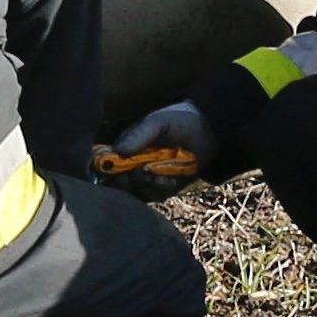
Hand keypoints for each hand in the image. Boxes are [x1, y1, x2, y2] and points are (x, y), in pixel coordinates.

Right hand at [99, 103, 216, 195]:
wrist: (209, 131)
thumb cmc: (179, 121)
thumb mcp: (158, 123)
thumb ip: (139, 136)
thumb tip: (118, 151)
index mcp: (126, 147)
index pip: (107, 163)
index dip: (108, 171)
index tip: (118, 172)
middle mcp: (133, 163)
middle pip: (119, 182)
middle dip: (129, 182)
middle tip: (142, 174)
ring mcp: (148, 176)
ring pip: (138, 191)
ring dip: (148, 186)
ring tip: (161, 177)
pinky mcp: (164, 186)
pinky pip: (156, 195)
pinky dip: (162, 190)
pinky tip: (170, 180)